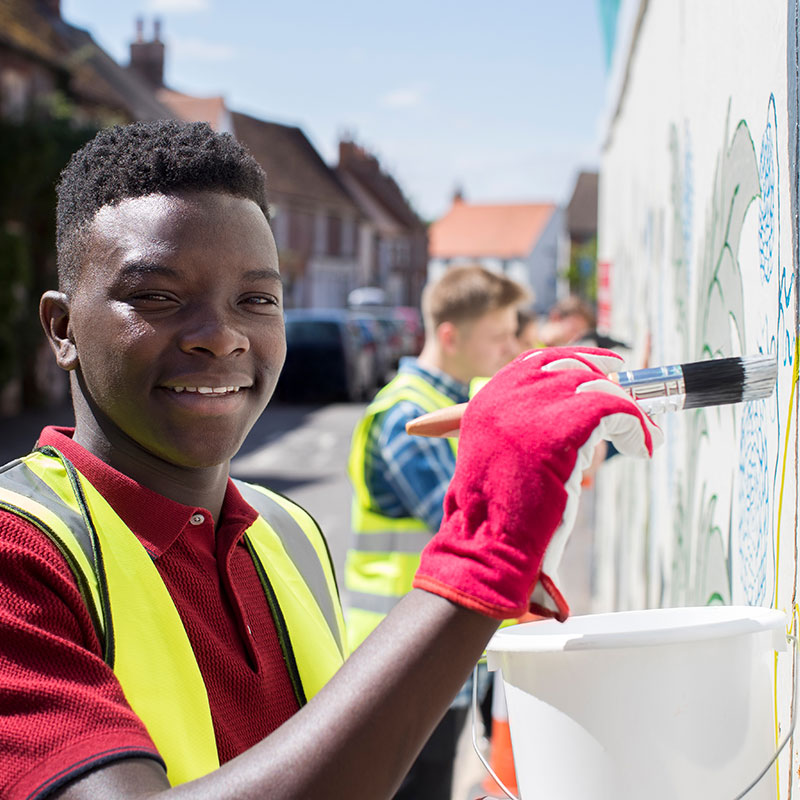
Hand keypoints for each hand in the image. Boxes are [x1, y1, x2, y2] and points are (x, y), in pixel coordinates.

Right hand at [409, 346, 662, 620]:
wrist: (488, 545)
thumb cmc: (497, 517)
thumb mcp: (499, 459)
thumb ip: (521, 430)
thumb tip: (569, 415)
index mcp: (487, 401)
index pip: (536, 362)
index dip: (575, 360)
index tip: (605, 367)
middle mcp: (506, 396)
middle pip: (571, 367)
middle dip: (606, 380)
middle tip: (632, 402)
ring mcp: (533, 409)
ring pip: (598, 387)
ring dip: (628, 410)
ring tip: (644, 436)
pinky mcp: (563, 427)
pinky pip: (616, 410)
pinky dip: (637, 427)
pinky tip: (641, 449)